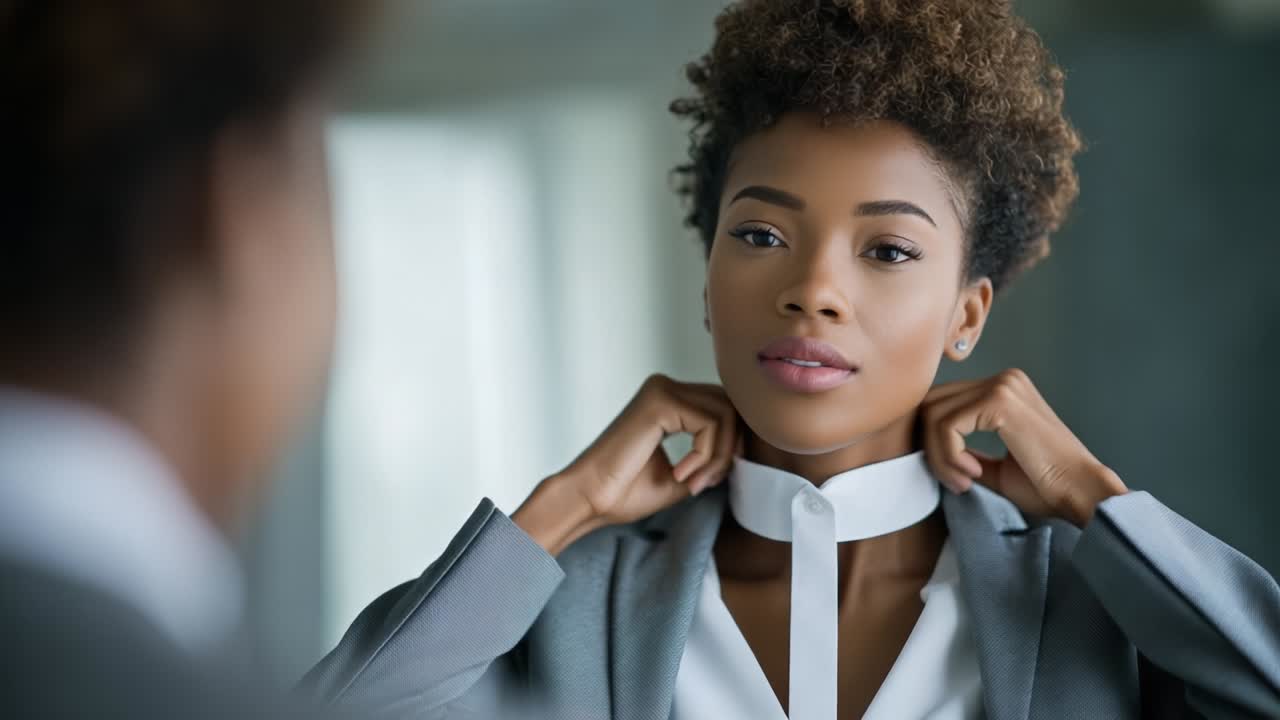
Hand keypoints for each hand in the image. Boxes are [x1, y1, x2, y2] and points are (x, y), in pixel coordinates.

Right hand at [514, 374, 741, 554]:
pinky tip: (681, 475)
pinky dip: (704, 455)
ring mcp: (662, 390)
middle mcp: (665, 387)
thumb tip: (744, 450)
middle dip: (729, 449)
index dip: (730, 445)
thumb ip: (711, 457)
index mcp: (668, 399)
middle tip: (706, 483)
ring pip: (725, 414)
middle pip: (730, 406)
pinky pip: (709, 423)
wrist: (590, 499)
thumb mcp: (684, 474)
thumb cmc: (626, 492)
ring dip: (717, 457)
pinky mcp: (661, 402)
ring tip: (693, 483)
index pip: (723, 408)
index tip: (710, 480)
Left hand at [920, 369, 1127, 527]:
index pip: (942, 402)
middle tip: (956, 480)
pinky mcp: (1000, 401)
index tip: (958, 476)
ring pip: (934, 415)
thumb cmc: (1046, 485)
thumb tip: (924, 447)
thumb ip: (961, 450)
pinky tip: (974, 473)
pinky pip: (947, 426)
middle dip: (932, 447)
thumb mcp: (993, 464)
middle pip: (931, 404)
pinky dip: (949, 455)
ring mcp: (1002, 385)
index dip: (935, 442)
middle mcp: (1003, 379)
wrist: (1081, 493)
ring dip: (940, 456)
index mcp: (1004, 388)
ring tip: (966, 480)